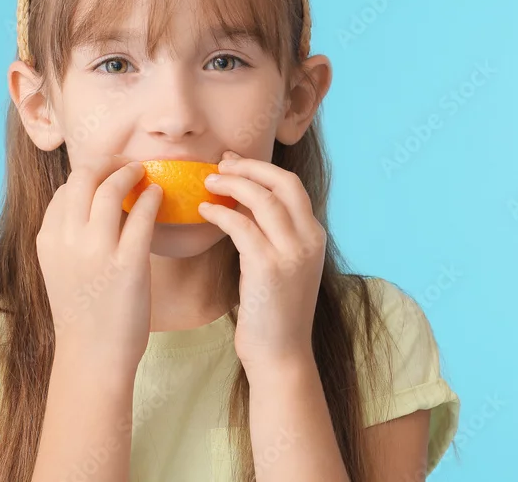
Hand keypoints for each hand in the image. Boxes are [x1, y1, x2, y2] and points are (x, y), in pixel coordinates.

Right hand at [36, 154, 162, 373]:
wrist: (92, 355)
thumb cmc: (82, 313)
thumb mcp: (60, 268)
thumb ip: (68, 236)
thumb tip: (89, 205)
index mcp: (47, 239)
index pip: (65, 190)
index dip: (89, 176)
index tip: (107, 175)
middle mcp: (67, 240)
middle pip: (83, 177)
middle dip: (107, 162)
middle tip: (126, 164)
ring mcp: (96, 251)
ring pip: (111, 188)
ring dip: (131, 173)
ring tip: (144, 173)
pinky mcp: (127, 264)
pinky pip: (142, 215)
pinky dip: (152, 197)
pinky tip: (159, 195)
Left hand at [198, 150, 325, 374]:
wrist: (281, 356)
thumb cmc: (273, 313)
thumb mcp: (281, 265)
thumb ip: (272, 234)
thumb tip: (245, 200)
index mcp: (314, 236)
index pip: (291, 185)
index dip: (260, 168)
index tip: (234, 162)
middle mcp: (308, 240)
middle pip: (282, 182)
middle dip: (248, 167)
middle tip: (219, 164)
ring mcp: (291, 253)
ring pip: (262, 199)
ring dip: (231, 184)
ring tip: (207, 183)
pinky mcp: (269, 268)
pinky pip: (241, 226)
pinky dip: (220, 212)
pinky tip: (204, 211)